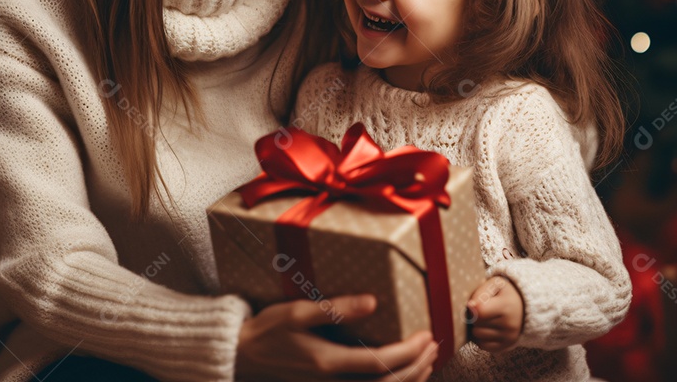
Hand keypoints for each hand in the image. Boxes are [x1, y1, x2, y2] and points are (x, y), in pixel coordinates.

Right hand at [235, 294, 438, 380]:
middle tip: (434, 346)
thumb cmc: (268, 330)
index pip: (381, 363)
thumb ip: (335, 308)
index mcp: (328, 362)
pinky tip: (402, 376)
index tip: (426, 334)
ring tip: (427, 361)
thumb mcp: (297, 311)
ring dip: (409, 380)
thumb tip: (373, 301)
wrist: (242, 355)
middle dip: (416, 367)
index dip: (409, 351)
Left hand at [466, 276, 523, 353]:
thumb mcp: (496, 284)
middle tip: (482, 311)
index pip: (479, 313)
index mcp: (506, 306)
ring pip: (477, 336)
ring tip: (485, 319)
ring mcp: (508, 337)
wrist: (524, 308)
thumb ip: (481, 292)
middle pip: (476, 325)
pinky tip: (487, 329)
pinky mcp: (506, 346)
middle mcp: (509, 325)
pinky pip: (483, 346)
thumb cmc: (505, 294)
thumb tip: (471, 306)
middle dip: (475, 317)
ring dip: (477, 328)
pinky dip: (481, 338)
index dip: (472, 307)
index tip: (474, 303)